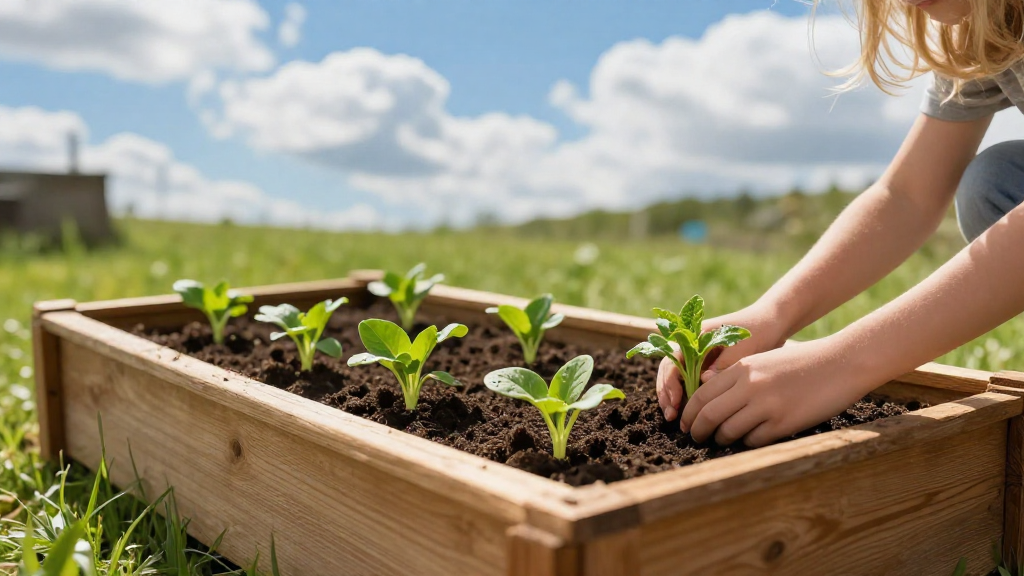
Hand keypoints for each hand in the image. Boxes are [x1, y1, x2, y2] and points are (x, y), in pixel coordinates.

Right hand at [656, 302, 789, 420]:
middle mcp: (692, 346)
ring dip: (673, 398)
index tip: (676, 402)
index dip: (670, 382)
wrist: (773, 323)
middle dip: (667, 394)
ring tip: (675, 418)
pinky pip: (690, 383)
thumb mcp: (743, 345)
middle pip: (669, 371)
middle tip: (672, 416)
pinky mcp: (706, 366)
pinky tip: (692, 413)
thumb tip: (703, 381)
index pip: (672, 360)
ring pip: (676, 378)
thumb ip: (723, 362)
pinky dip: (687, 398)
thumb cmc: (759, 330)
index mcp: (696, 336)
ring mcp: (698, 356)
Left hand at [679, 337, 874, 446]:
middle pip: (708, 415)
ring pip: (728, 431)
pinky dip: (747, 443)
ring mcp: (766, 406)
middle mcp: (749, 386)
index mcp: (742, 369)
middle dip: (698, 431)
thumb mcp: (763, 361)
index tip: (687, 424)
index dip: (690, 413)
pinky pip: (753, 440)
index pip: (702, 394)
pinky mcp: (783, 423)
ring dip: (721, 440)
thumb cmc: (801, 363)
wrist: (840, 363)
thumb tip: (707, 393)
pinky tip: (749, 440)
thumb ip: (737, 376)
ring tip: (721, 441)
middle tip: (696, 438)